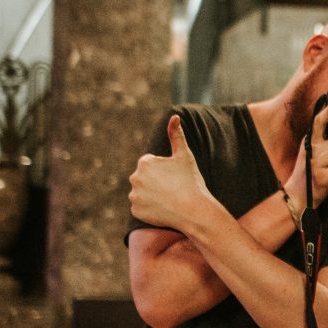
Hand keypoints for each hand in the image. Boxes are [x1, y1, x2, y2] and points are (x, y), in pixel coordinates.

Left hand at [128, 114, 212, 230]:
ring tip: (169, 200)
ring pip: (142, 193)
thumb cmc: (191, 181)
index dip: (165, 172)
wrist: (194, 211)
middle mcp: (135, 177)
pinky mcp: (136, 210)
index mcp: (145, 162)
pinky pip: (141, 208)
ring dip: (152, 196)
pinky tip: (163, 210)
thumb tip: (175, 116)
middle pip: (145, 179)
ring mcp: (134, 195)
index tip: (175, 179)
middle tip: (173, 190)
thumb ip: (176, 135)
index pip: (151, 166)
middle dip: (156, 184)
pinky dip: (150, 209)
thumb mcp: (185, 156)